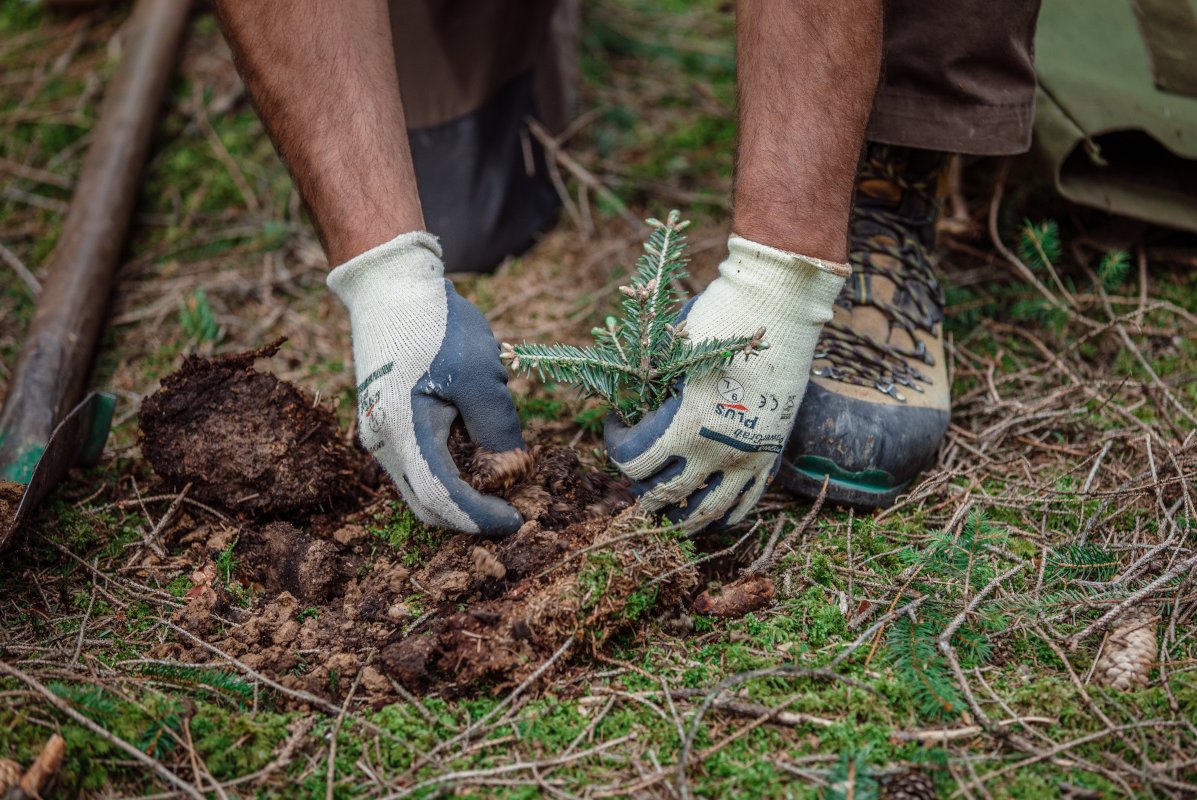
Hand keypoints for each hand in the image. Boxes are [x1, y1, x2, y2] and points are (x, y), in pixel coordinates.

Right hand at [328, 232, 525, 536]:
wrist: (391, 286)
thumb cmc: (436, 325)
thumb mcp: (480, 376)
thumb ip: (496, 428)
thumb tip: (511, 467)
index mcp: (402, 434)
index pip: (443, 498)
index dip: (481, 518)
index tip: (516, 520)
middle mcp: (382, 442)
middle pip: (427, 504)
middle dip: (470, 515)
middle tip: (511, 510)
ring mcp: (380, 433)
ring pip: (422, 484)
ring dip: (461, 490)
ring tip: (501, 473)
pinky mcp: (386, 421)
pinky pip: (419, 461)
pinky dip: (450, 468)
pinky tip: (478, 448)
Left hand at [604, 235, 847, 530]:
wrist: (780, 305)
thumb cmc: (718, 316)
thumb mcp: (674, 349)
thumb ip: (653, 383)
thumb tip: (634, 401)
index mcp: (684, 424)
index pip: (634, 461)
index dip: (614, 446)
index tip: (615, 426)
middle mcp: (714, 450)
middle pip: (665, 493)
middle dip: (643, 492)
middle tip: (635, 482)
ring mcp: (746, 457)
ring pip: (707, 510)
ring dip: (682, 519)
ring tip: (669, 518)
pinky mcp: (770, 454)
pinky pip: (747, 500)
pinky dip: (727, 515)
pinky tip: (714, 519)